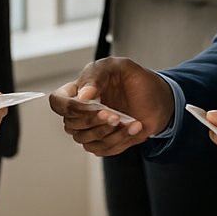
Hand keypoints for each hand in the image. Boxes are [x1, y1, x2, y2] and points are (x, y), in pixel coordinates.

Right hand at [49, 57, 172, 155]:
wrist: (158, 99)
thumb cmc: (136, 80)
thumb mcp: (118, 66)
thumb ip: (97, 75)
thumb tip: (82, 95)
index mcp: (78, 90)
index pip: (57, 102)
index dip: (68, 106)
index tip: (89, 102)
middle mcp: (81, 111)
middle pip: (71, 124)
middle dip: (94, 120)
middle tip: (114, 113)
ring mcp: (91, 129)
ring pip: (85, 139)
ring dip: (108, 131)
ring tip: (128, 120)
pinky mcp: (104, 143)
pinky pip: (103, 149)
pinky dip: (120, 139)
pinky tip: (134, 127)